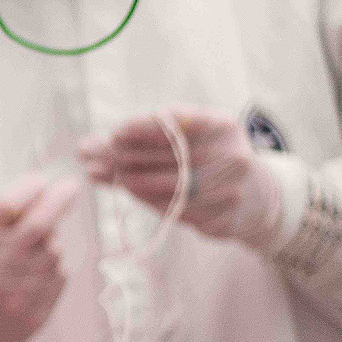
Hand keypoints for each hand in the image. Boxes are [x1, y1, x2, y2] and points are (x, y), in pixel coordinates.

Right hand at [0, 173, 81, 341]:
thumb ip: (0, 221)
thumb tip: (44, 190)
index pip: (5, 205)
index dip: (30, 187)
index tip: (44, 179)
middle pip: (37, 225)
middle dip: (58, 200)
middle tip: (73, 185)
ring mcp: (15, 296)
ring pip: (54, 252)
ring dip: (49, 246)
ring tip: (28, 257)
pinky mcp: (34, 315)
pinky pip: (59, 277)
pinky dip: (53, 270)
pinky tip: (34, 278)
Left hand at [79, 110, 284, 247]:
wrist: (254, 197)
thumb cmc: (208, 159)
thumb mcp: (188, 139)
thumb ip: (143, 139)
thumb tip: (88, 145)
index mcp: (224, 127)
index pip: (181, 122)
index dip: (145, 126)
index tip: (115, 131)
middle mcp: (232, 157)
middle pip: (169, 156)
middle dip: (123, 154)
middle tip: (89, 155)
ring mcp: (231, 191)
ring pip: (170, 186)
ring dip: (127, 180)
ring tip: (96, 173)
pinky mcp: (222, 219)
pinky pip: (176, 210)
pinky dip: (145, 199)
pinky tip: (125, 190)